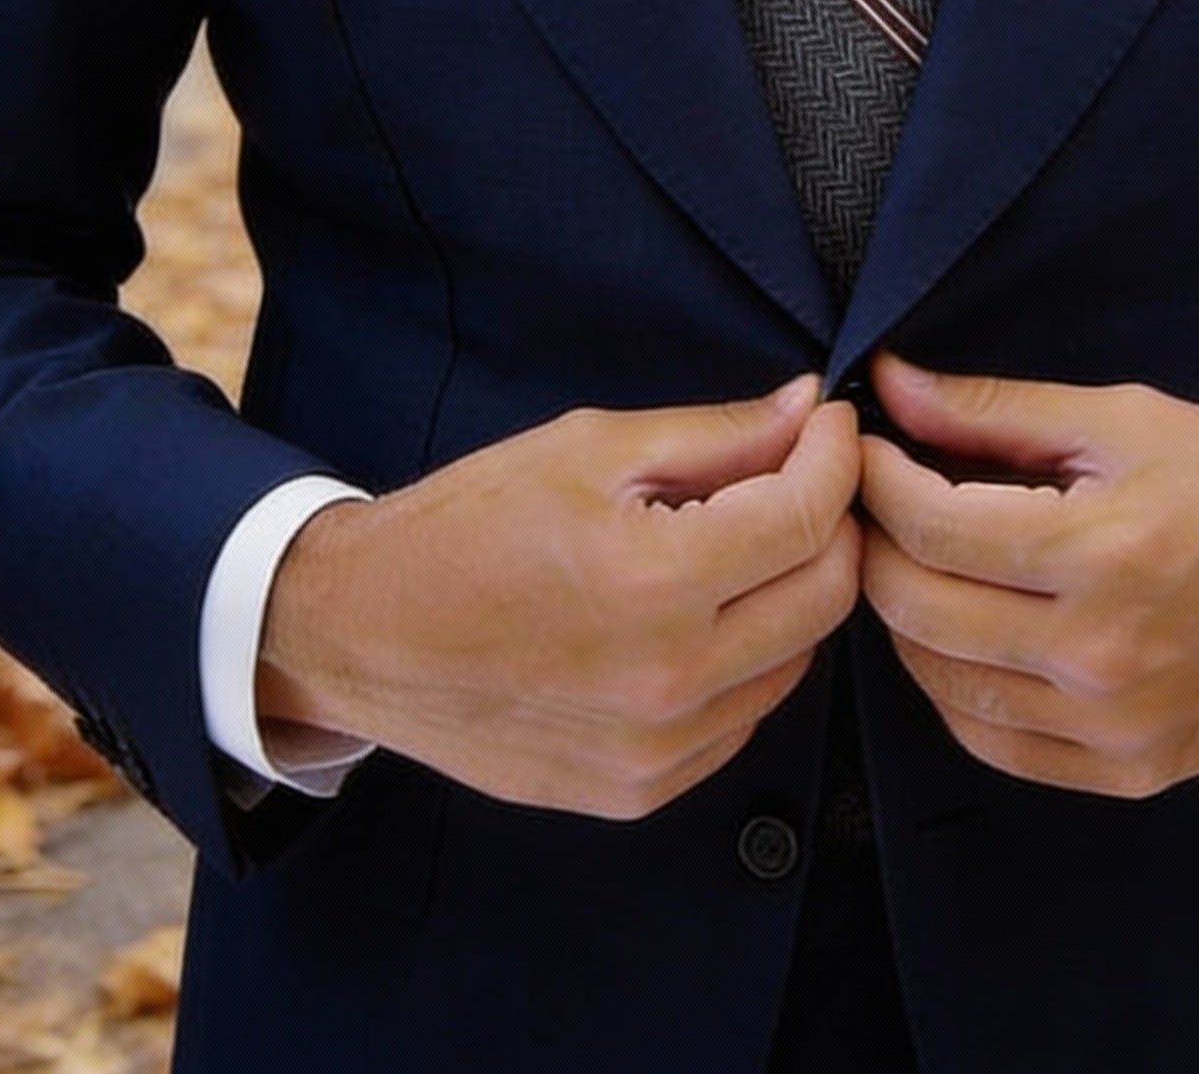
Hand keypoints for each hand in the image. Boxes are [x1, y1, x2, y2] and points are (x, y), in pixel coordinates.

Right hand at [257, 375, 859, 819]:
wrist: (362, 634)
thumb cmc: (468, 526)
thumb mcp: (591, 447)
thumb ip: (718, 434)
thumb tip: (809, 409)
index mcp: (654, 581)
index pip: (808, 517)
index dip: (836, 457)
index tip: (829, 425)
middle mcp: (668, 679)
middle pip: (827, 595)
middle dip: (830, 522)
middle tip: (798, 477)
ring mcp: (657, 750)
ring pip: (796, 660)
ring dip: (790, 592)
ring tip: (735, 545)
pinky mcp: (640, 790)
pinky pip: (744, 716)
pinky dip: (746, 659)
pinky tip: (696, 615)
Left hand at [858, 355, 1198, 798]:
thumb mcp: (1127, 420)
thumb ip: (997, 411)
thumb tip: (892, 385)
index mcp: (1102, 552)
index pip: (930, 524)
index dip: (876, 477)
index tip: (865, 447)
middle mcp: (1100, 654)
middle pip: (917, 606)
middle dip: (875, 543)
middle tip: (877, 500)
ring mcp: (1111, 726)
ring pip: (940, 682)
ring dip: (906, 617)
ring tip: (917, 560)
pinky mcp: (1126, 771)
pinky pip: (992, 742)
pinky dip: (954, 687)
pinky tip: (962, 634)